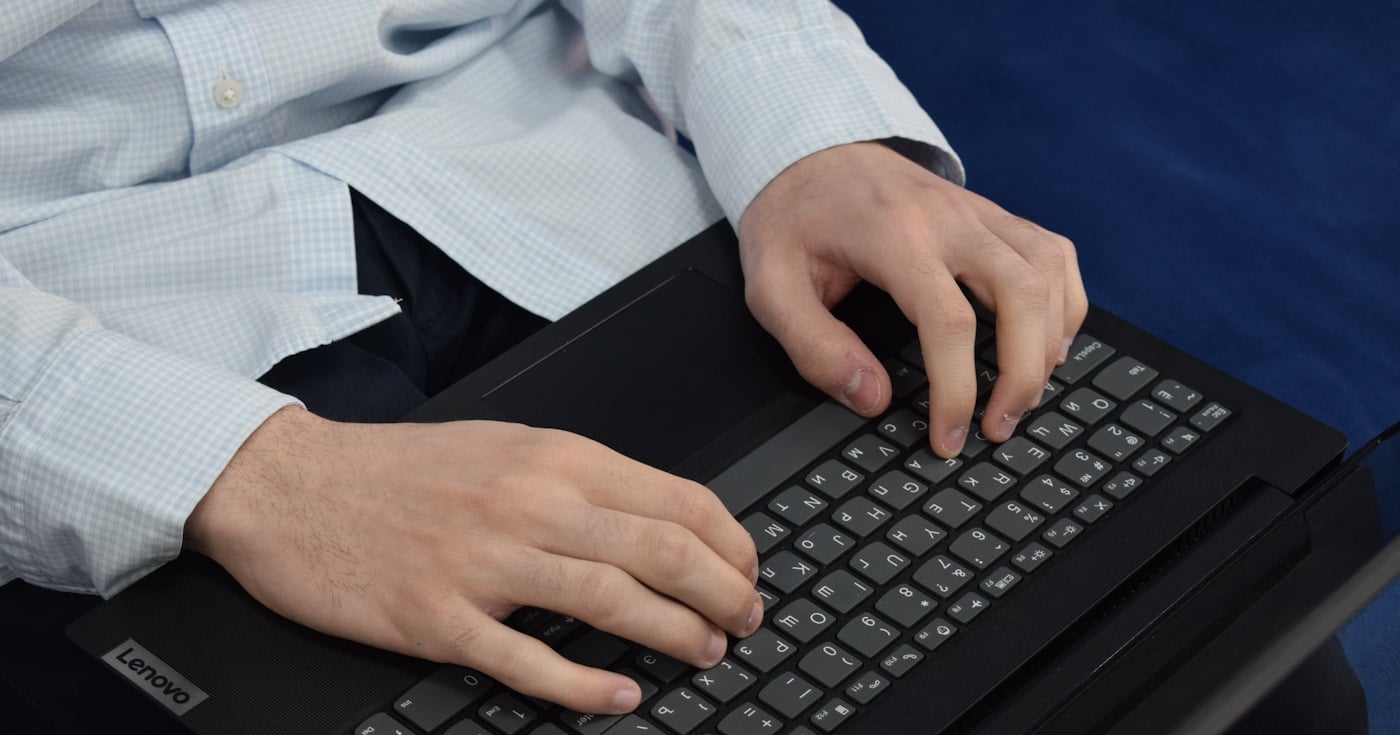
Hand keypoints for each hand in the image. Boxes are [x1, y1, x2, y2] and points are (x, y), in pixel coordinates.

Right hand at [185, 407, 761, 713]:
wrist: (292, 484)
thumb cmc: (402, 469)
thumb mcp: (506, 446)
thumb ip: (581, 480)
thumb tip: (663, 522)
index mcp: (553, 457)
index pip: (678, 498)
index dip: (731, 543)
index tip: (747, 570)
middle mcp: (529, 503)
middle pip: (662, 551)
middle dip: (724, 594)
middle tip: (745, 621)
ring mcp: (483, 563)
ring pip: (612, 602)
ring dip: (676, 635)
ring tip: (705, 653)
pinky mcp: (438, 619)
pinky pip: (529, 662)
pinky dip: (586, 686)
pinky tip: (622, 697)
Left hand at [738, 141, 1086, 455]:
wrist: (812, 151)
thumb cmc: (794, 221)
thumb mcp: (771, 287)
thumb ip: (814, 347)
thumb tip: (873, 397)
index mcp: (893, 236)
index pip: (948, 321)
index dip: (956, 390)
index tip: (948, 437)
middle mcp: (948, 218)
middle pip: (1021, 294)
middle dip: (1022, 373)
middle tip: (999, 427)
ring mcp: (978, 211)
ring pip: (1048, 272)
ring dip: (1049, 342)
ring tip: (1023, 396)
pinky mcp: (993, 214)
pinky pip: (1053, 253)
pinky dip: (1064, 302)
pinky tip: (1048, 343)